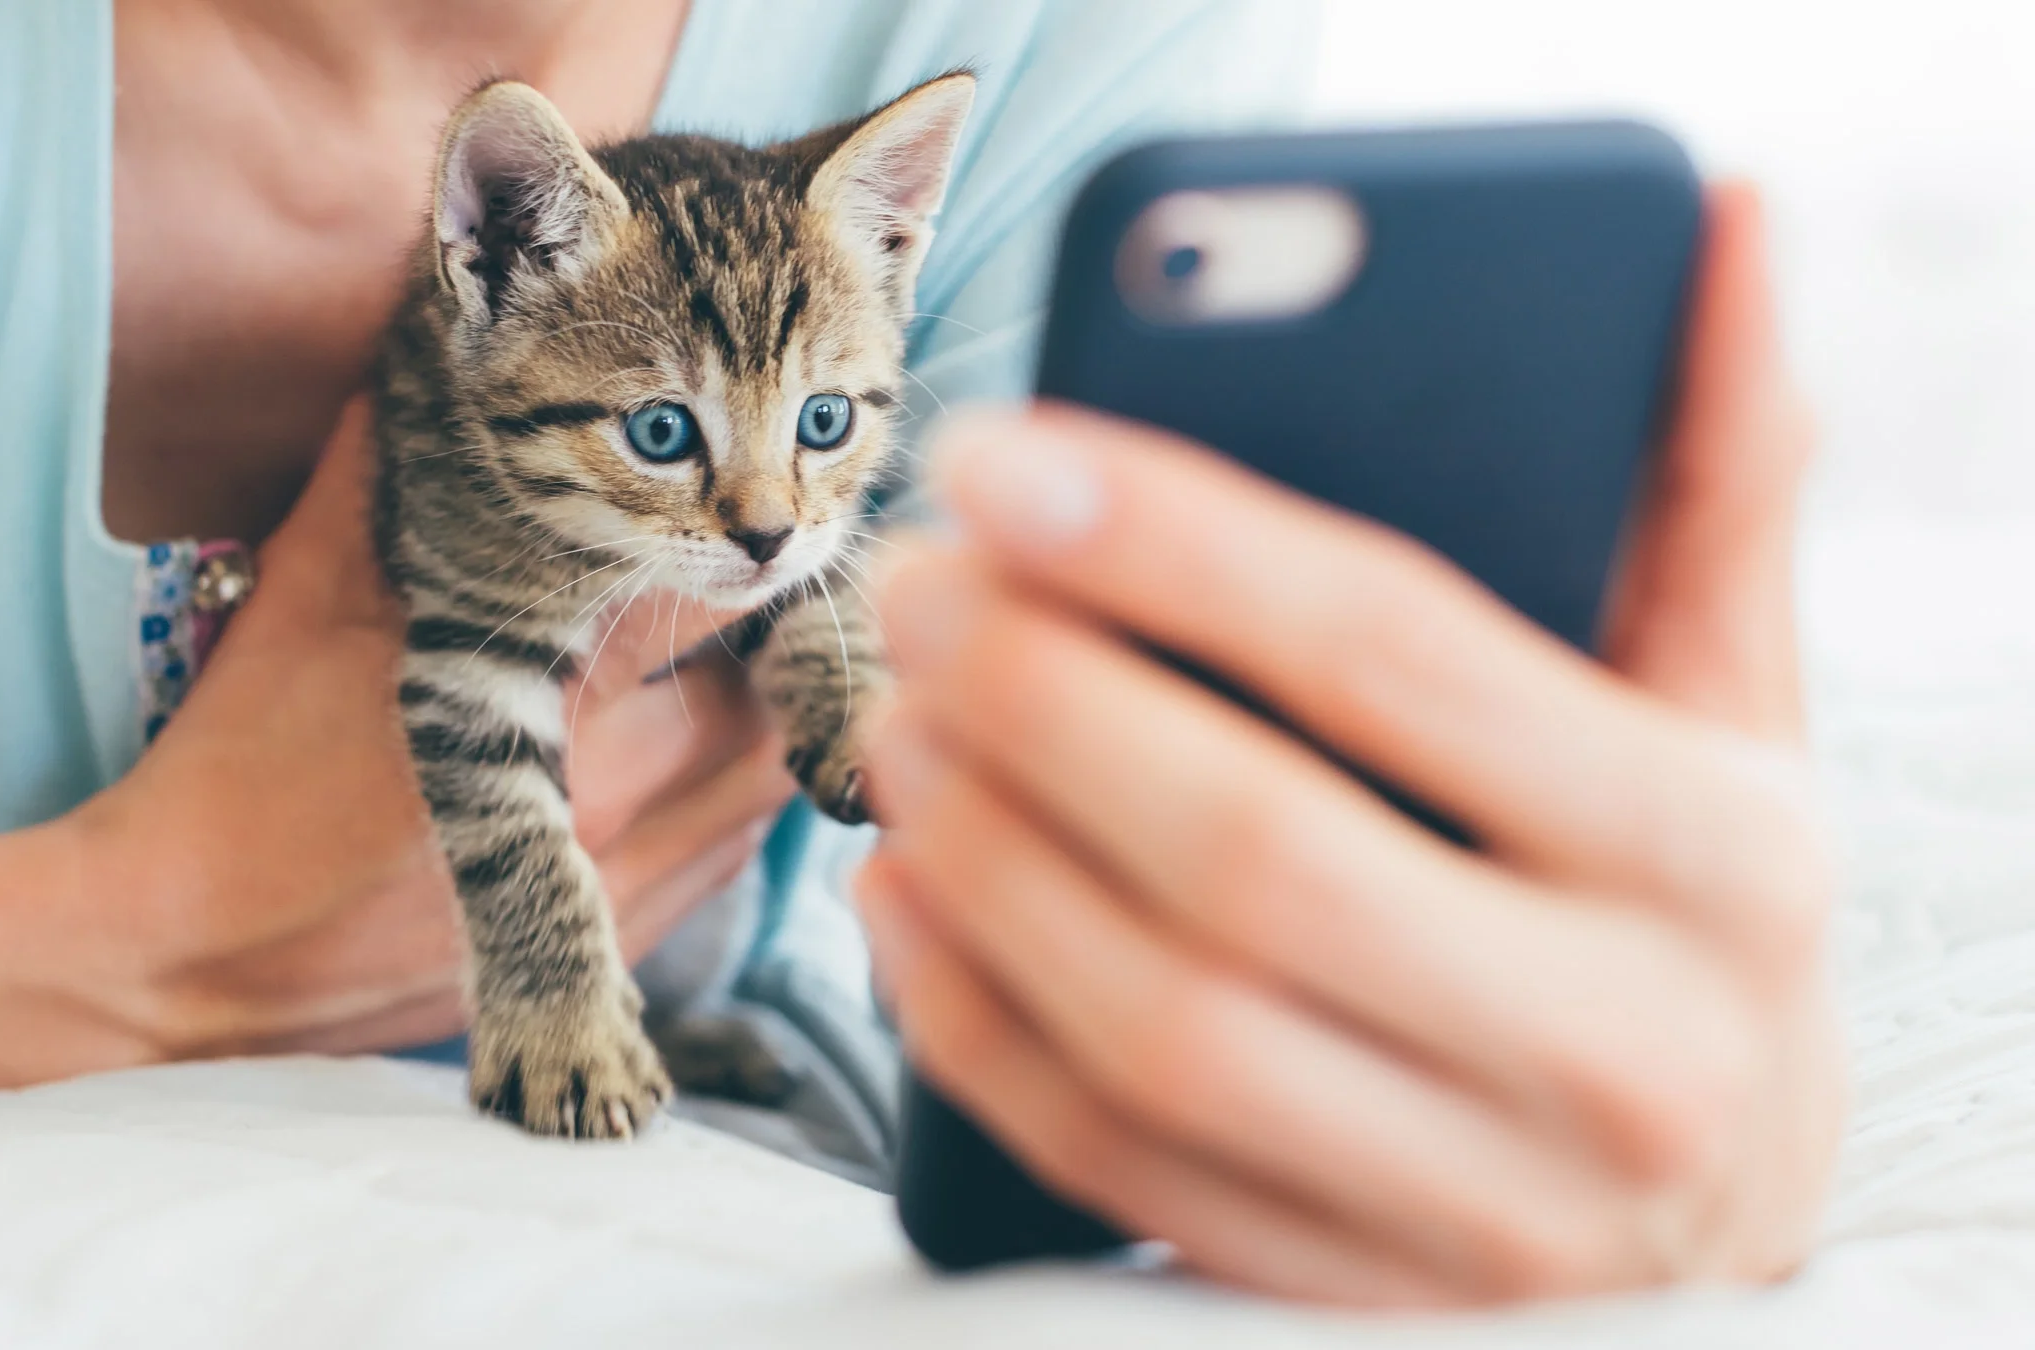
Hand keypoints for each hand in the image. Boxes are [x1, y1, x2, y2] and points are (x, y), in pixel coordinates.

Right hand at [67, 399, 792, 1057]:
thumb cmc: (239, 772)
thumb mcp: (306, 599)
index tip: (713, 505)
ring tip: (713, 657)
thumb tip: (404, 353)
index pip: (715, 595)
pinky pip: (736, 845)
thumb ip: (380, 471)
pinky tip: (678, 749)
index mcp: (561, 698)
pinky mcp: (628, 933)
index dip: (731, 536)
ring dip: (761, 708)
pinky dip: (728, 787)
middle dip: (768, 629)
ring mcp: (640, 876)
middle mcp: (630, 794)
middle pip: (774, 690)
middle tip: (731, 568)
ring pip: (769, 772)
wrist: (193, 967)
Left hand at [858, 186, 1842, 1305]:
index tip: (1002, 456)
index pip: (1401, 660)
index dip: (1178, 544)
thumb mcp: (1742, 707)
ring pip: (1159, 1025)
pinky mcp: (1350, 1312)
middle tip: (910, 584)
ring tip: (890, 715)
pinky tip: (902, 891)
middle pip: (1251, 852)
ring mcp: (1479, 1215)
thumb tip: (1715, 226)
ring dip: (982, 852)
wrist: (1728, 1224)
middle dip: (1038, 696)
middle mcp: (1618, 1055)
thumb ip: (1714, 481)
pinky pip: (1111, 1163)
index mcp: (1716, 865)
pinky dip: (971, 1022)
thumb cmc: (1700, 913)